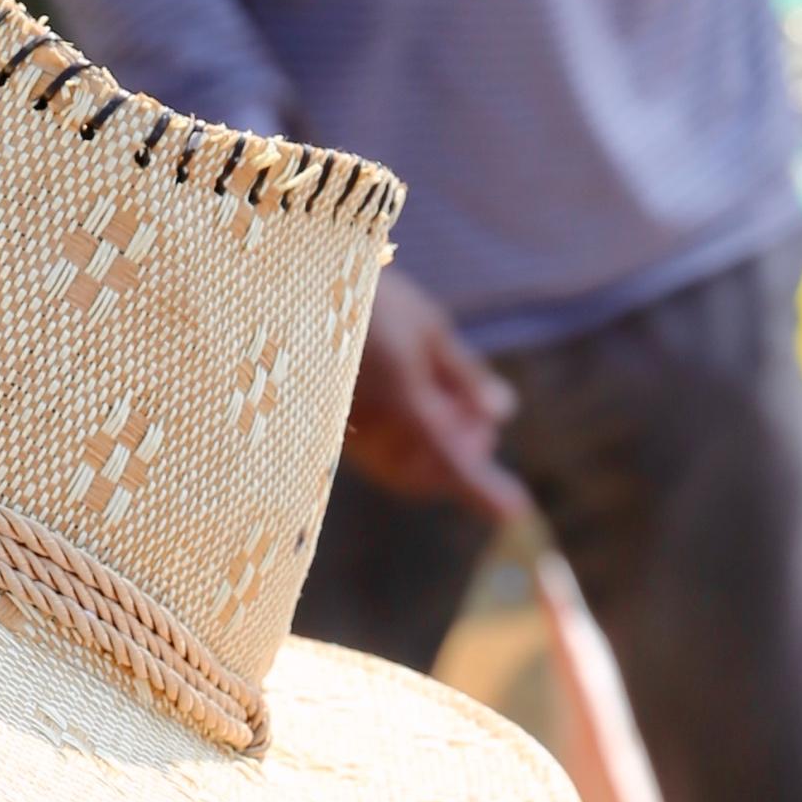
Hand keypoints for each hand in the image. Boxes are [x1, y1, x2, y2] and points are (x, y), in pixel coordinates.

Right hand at [344, 270, 526, 523]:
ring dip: (432, 450)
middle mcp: (371, 430)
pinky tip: (412, 397)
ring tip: (445, 397)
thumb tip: (501, 411)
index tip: (515, 511)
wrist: (286, 290)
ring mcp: (345, 433)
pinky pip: (376, 453)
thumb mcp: (428, 328)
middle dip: (458, 456)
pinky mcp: (327, 429)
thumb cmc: (367, 298)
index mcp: (403, 403)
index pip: (454, 463)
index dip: (484, 490)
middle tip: (477, 413)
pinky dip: (404, 440)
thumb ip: (465, 376)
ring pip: (400, 468)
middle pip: (426, 475)